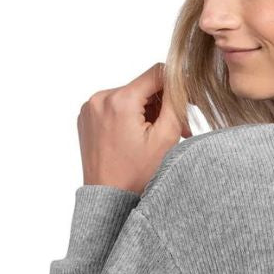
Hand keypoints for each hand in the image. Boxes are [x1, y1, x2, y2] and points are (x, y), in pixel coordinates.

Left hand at [78, 62, 190, 193]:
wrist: (108, 200)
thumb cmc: (136, 175)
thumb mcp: (165, 138)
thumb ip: (175, 102)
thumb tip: (179, 80)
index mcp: (119, 100)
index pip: (156, 73)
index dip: (176, 84)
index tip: (187, 101)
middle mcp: (100, 98)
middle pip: (142, 87)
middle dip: (162, 105)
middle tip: (177, 129)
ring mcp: (90, 108)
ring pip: (129, 97)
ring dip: (146, 111)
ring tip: (155, 137)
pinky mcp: (86, 118)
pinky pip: (114, 107)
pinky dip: (128, 116)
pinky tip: (136, 137)